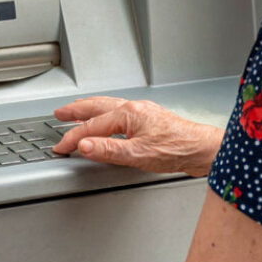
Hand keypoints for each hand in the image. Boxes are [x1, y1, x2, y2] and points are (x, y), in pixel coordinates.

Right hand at [52, 97, 224, 176]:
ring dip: (90, 109)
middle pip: (97, 107)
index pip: (92, 126)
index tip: (60, 146)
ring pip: (108, 107)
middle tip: (59, 113)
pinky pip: (119, 112)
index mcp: (128, 113)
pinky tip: (108, 120)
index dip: (72, 138)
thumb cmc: (177, 149)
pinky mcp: (149, 119)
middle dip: (76, 111)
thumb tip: (84, 146)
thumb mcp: (138, 154)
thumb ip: (108, 150)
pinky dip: (106, 114)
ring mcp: (142, 112)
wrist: (202, 149)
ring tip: (77, 111)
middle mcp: (134, 108)